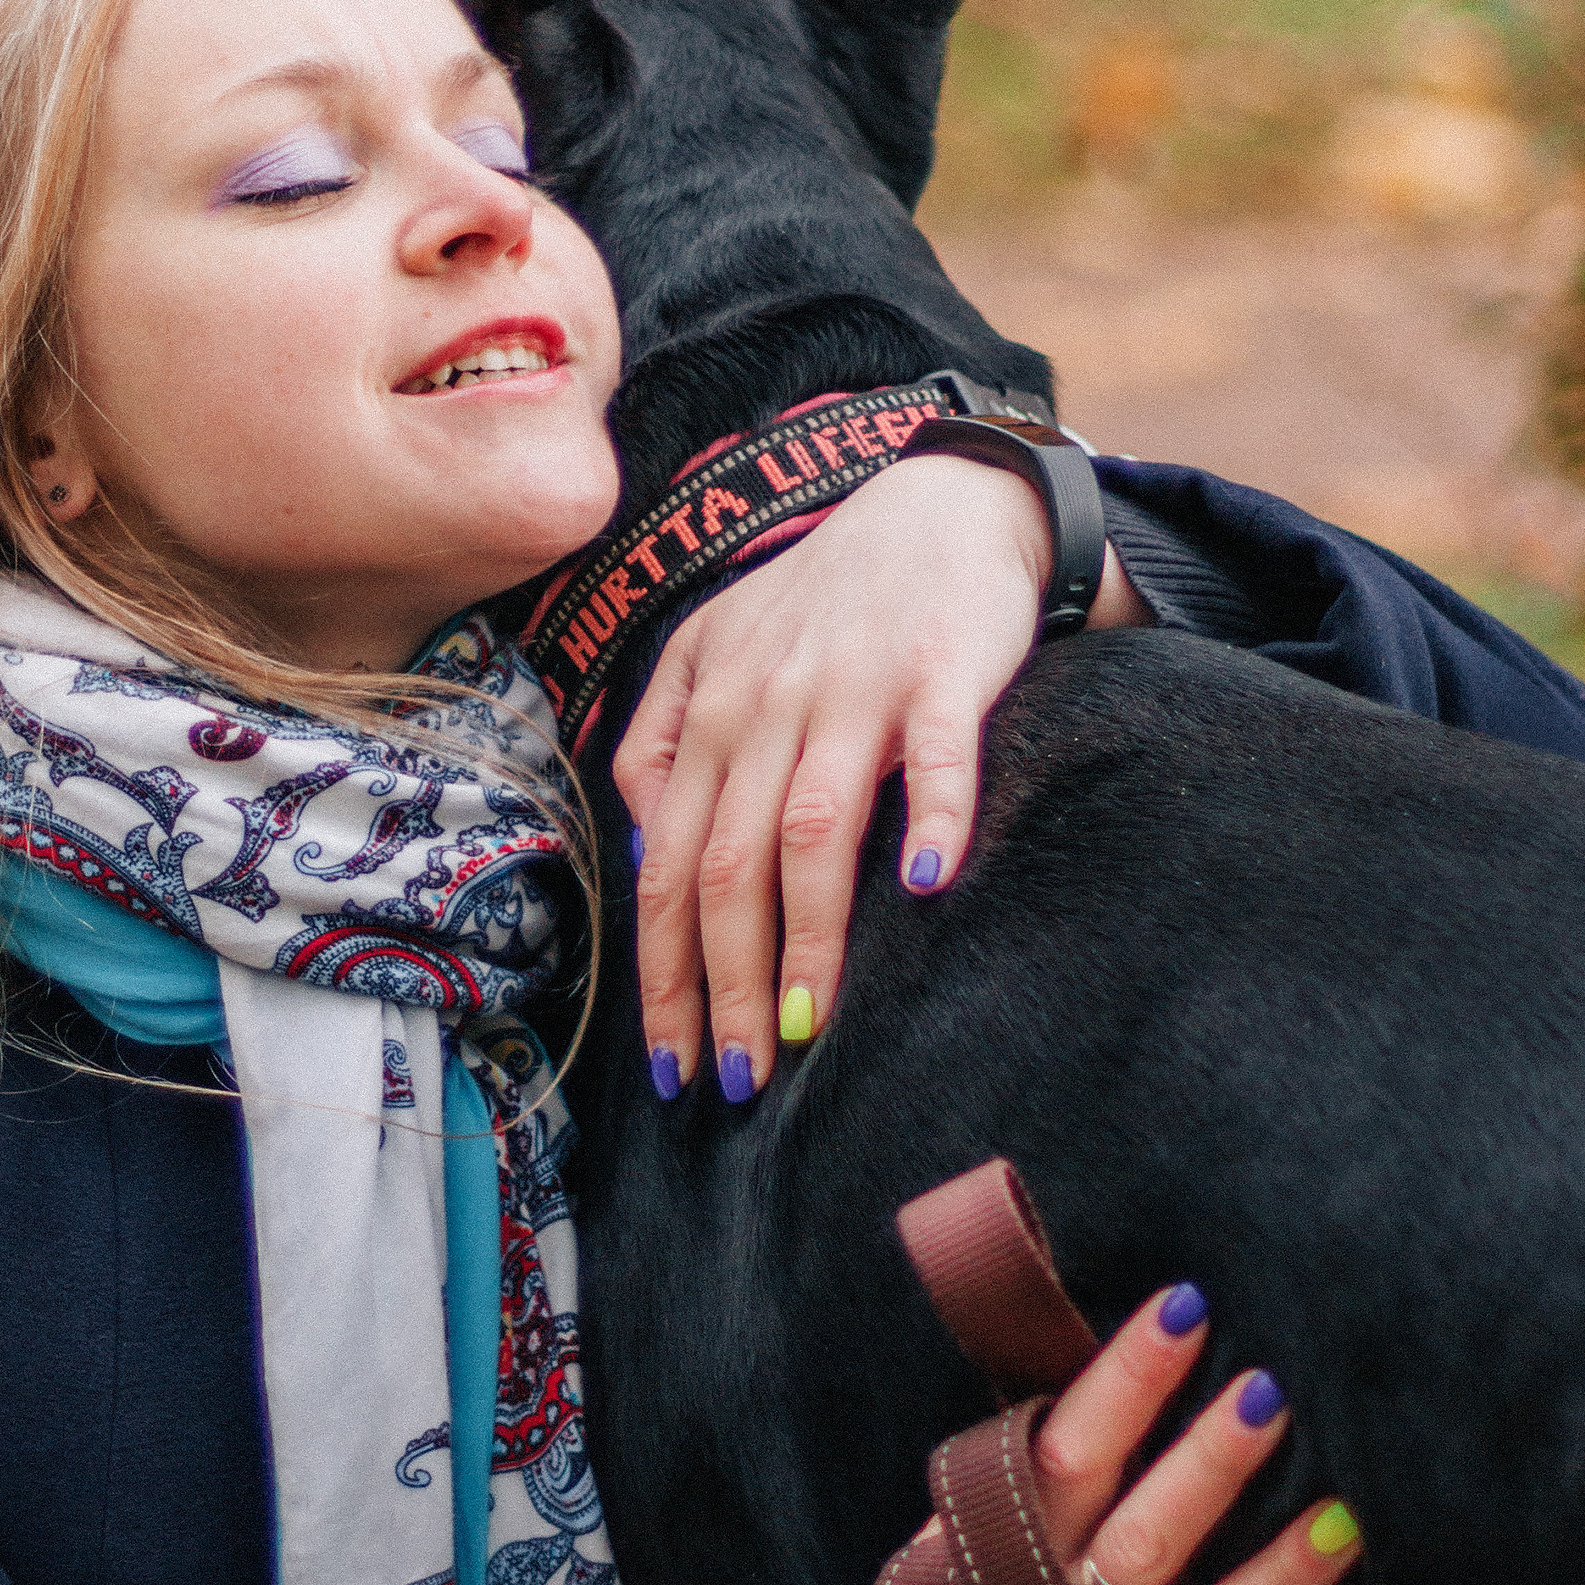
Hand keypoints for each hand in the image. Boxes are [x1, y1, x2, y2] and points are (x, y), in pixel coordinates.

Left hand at [613, 452, 1148, 1101]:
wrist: (942, 507)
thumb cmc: (826, 602)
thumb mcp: (716, 652)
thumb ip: (665, 741)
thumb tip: (643, 842)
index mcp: (707, 714)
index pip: (667, 864)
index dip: (664, 971)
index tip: (674, 1062)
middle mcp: (765, 704)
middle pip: (725, 866)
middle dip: (724, 984)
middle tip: (738, 1077)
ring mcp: (853, 688)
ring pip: (811, 830)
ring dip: (806, 939)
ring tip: (806, 1028)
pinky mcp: (942, 671)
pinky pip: (932, 751)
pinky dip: (929, 816)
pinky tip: (924, 885)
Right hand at [796, 1284, 1423, 1584]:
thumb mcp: (947, 1559)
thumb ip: (1015, 1493)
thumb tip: (1091, 1392)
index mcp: (1010, 1559)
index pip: (1072, 1450)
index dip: (1126, 1382)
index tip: (1184, 1308)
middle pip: (1149, 1536)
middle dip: (1210, 1466)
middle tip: (1270, 1395)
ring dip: (1281, 1583)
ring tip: (1344, 1526)